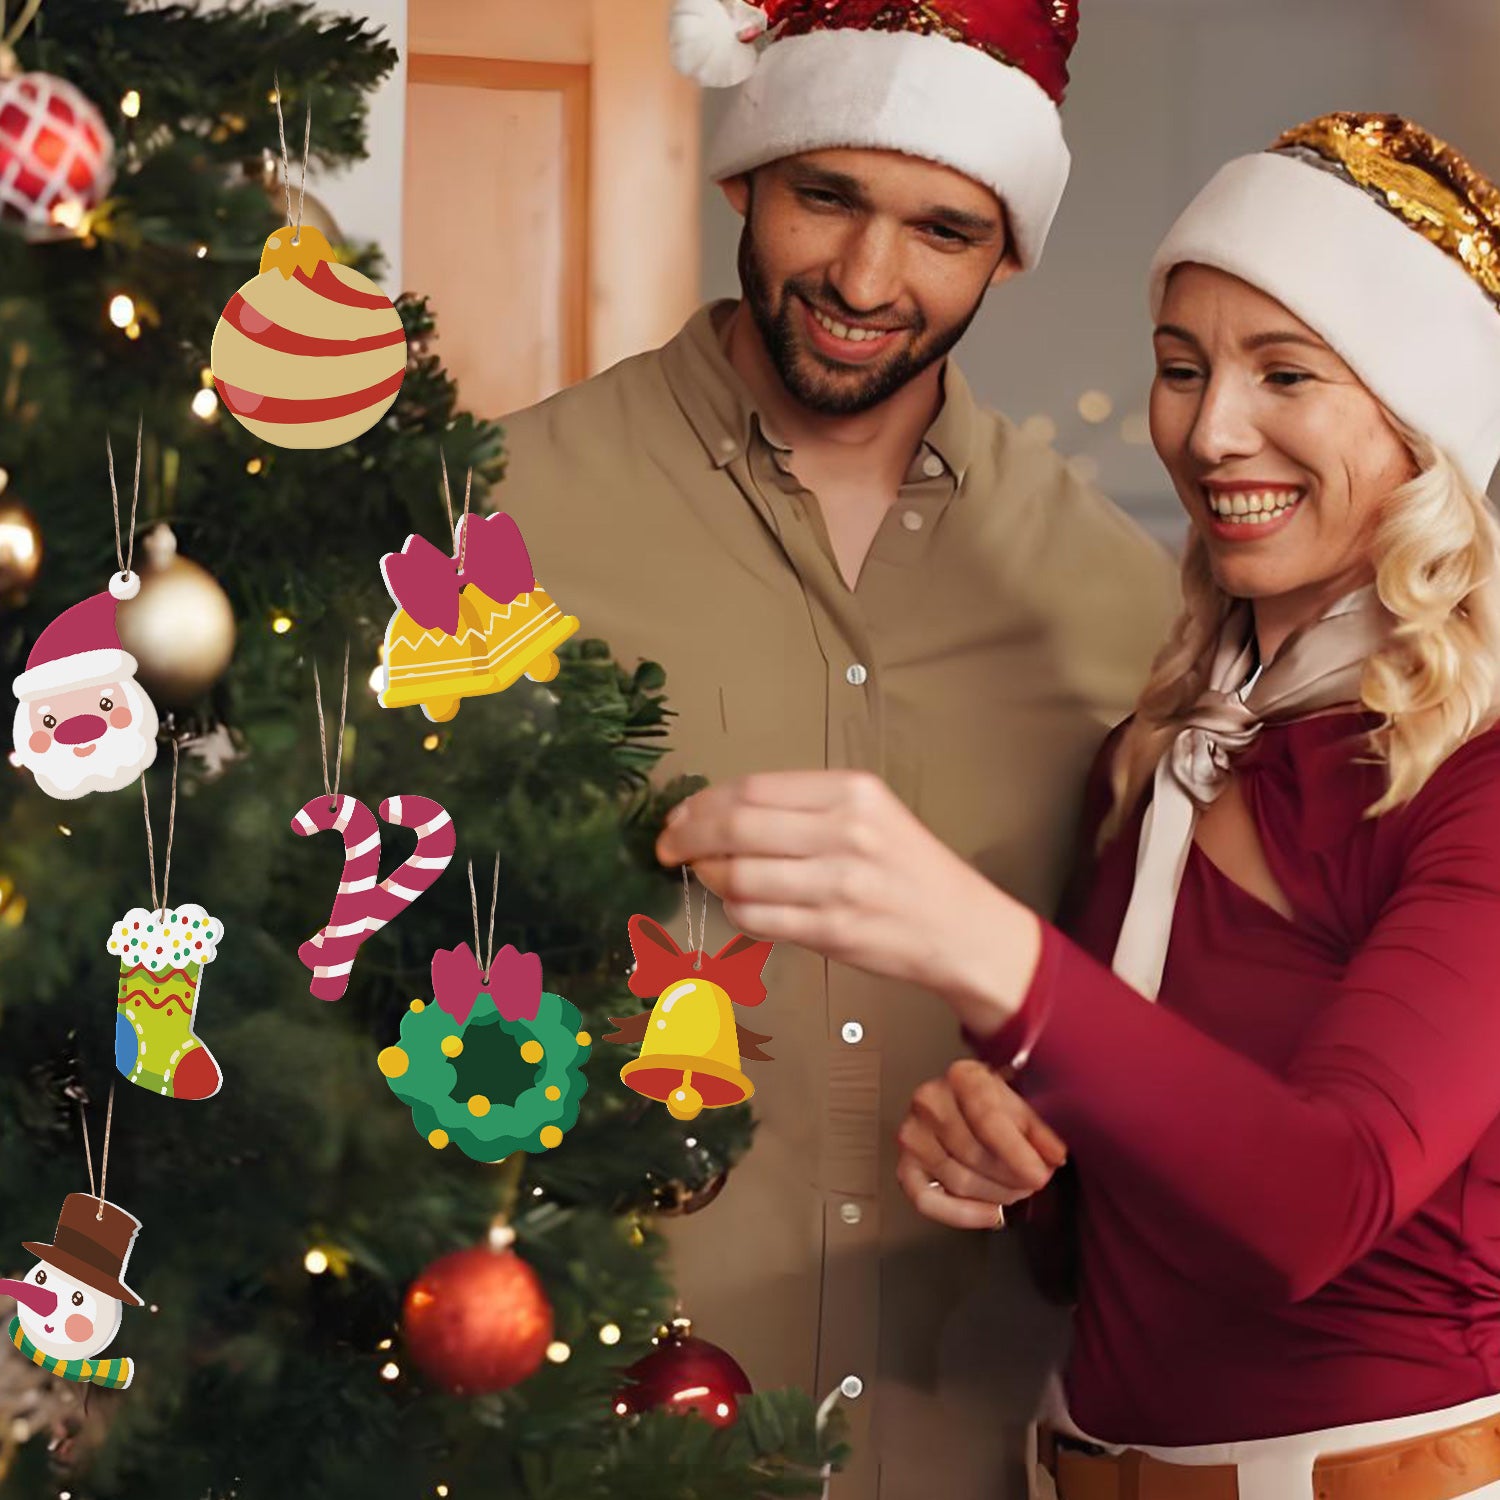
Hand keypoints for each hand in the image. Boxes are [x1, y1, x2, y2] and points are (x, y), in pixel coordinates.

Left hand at [655, 771, 1039, 1025]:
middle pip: (737, 826)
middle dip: (687, 837)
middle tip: (668, 847)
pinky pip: (757, 918)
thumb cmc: (910, 869)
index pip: (753, 788)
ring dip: (709, 877)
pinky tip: (738, 903)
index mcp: (852, 792)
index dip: (703, 803)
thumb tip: (719, 812)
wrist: (962, 928)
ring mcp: (839, 885)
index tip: (679, 815)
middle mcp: (846, 832)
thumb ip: (804, 808)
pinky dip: (735, 910)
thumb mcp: (870, 813)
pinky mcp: (832, 931)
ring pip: (739, 876)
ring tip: (707, 876)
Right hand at [896, 1060, 1067, 1230]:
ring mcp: (913, 1134)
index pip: (987, 1119)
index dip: (1016, 1153)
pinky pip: (928, 1201)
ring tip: (1016, 1190)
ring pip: (958, 1181)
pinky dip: (963, 1215)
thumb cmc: (996, 1103)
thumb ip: (1041, 1129)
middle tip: (1033, 1182)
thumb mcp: (1024, 1103)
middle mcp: (929, 1101)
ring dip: (996, 1196)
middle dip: (1011, 1177)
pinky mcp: (905, 1165)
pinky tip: (991, 1214)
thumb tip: (1054, 1156)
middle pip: (973, 1155)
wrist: (965, 1103)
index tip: (1040, 1175)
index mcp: (962, 1077)